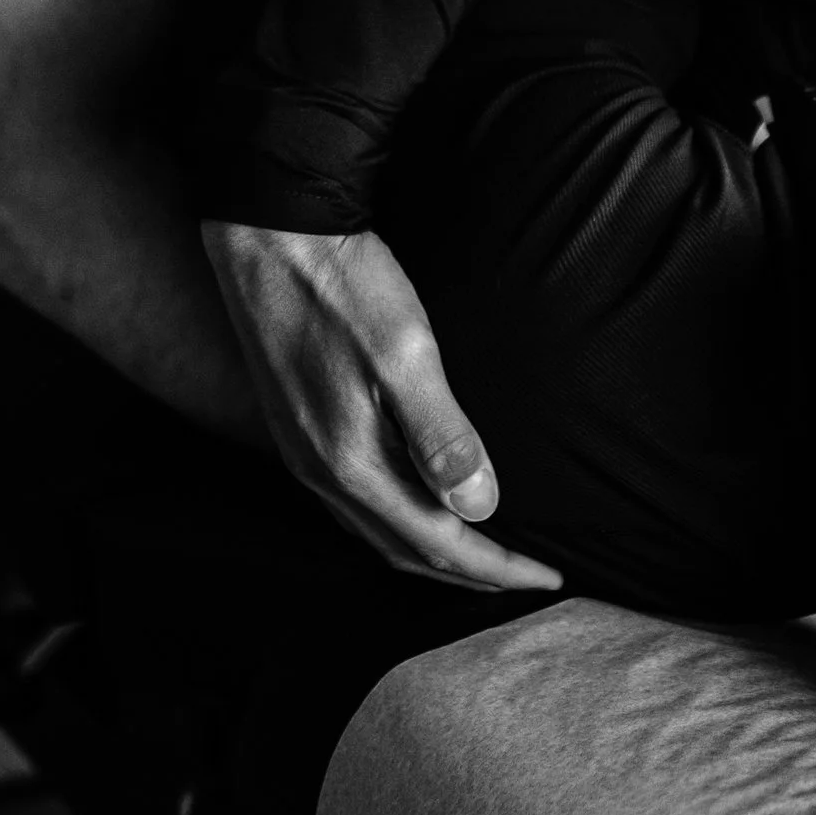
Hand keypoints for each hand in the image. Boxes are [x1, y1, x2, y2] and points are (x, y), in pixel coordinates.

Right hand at [201, 220, 563, 594]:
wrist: (268, 238)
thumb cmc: (342, 287)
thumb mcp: (405, 352)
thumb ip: (442, 434)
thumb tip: (481, 507)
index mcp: (351, 463)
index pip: (439, 542)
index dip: (497, 566)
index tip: (547, 576)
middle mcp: (320, 473)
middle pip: (405, 551)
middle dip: (469, 572)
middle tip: (524, 576)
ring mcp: (302, 454)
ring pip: (376, 532)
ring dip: (431, 551)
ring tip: (480, 553)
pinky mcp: (296, 430)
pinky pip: (354, 505)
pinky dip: (397, 522)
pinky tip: (416, 504)